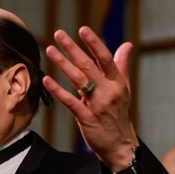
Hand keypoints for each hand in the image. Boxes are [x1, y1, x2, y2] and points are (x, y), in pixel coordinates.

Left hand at [43, 26, 138, 171]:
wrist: (121, 144)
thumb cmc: (119, 114)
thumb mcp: (123, 89)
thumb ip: (121, 66)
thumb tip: (126, 45)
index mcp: (117, 82)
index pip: (105, 58)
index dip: (94, 43)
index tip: (82, 29)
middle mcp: (108, 91)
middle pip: (88, 65)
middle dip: (72, 48)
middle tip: (58, 34)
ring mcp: (97, 104)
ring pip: (78, 80)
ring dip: (62, 64)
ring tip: (50, 50)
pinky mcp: (87, 118)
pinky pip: (70, 102)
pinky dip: (58, 90)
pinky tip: (47, 80)